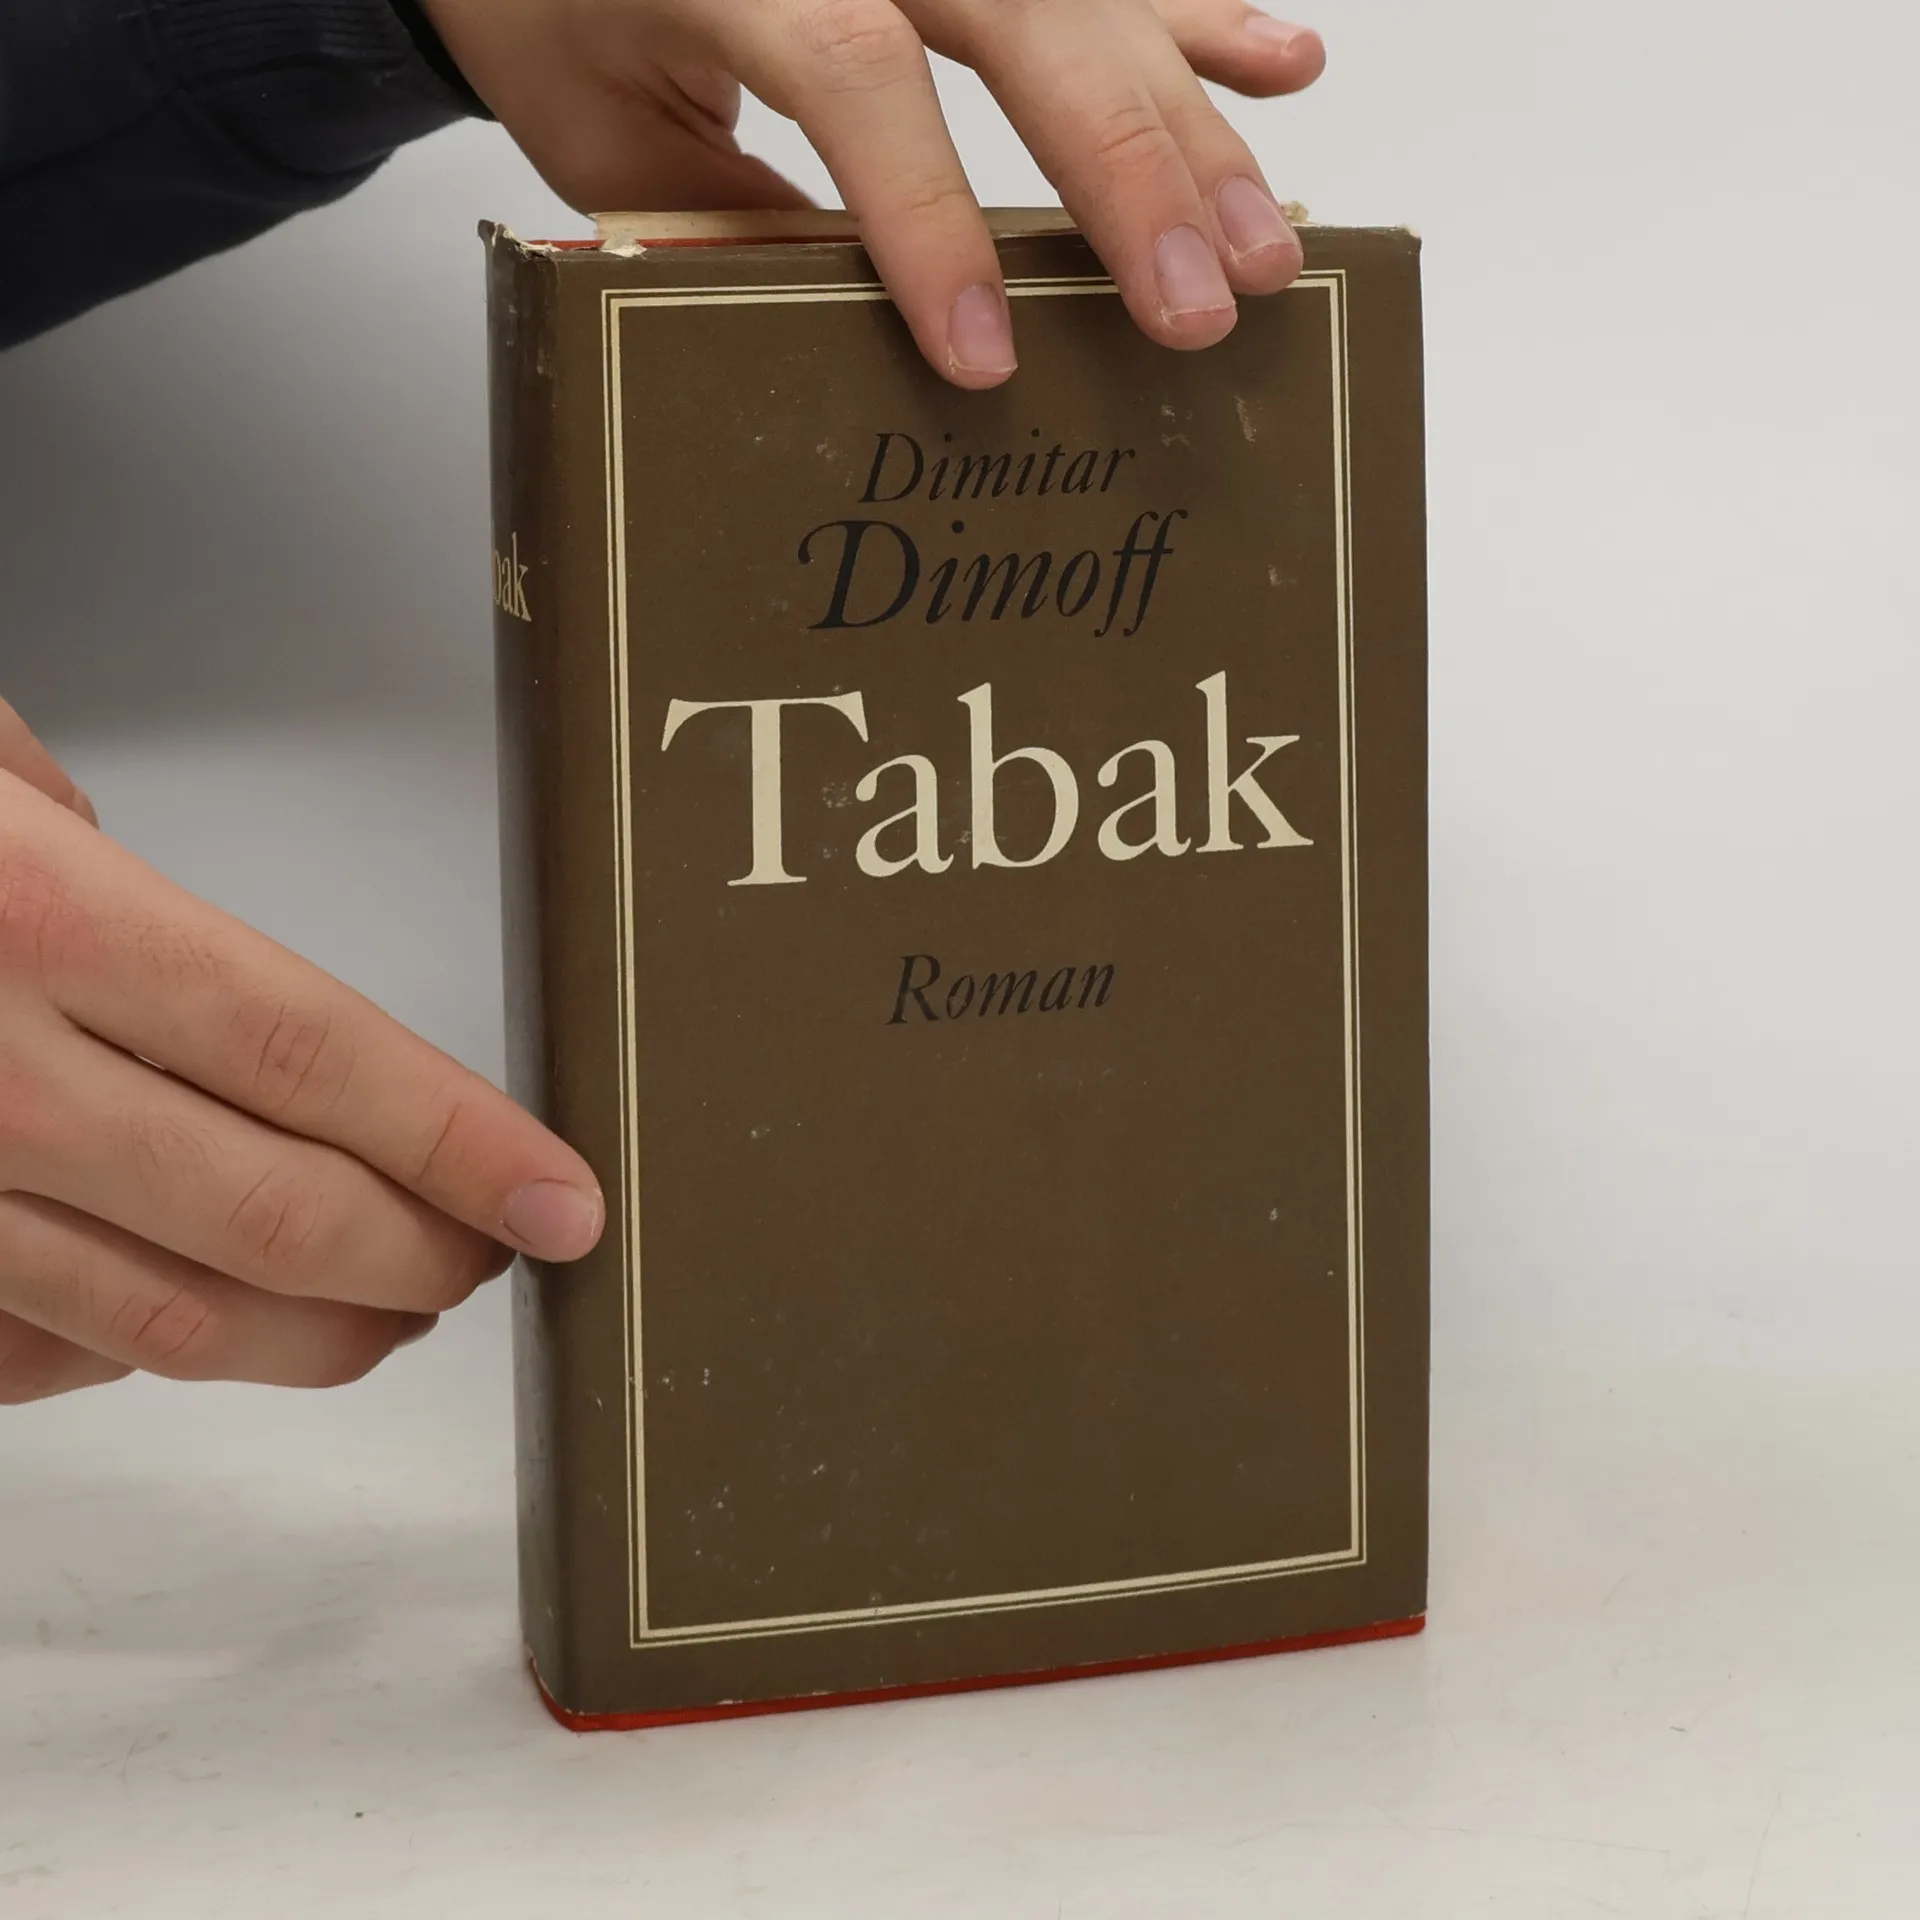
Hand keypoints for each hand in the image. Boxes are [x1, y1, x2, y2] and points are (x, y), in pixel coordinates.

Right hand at [0, 698, 604, 1404]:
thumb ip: (111, 887)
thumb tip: (249, 1018)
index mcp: (35, 917)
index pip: (317, 1056)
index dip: (463, 1145)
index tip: (566, 1199)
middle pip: (271, 1211)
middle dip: (420, 1255)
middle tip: (503, 1251)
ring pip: (163, 1316)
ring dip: (315, 1329)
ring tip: (402, 1306)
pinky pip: (30, 1351)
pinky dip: (151, 1349)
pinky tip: (222, 1320)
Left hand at [422, 0, 1324, 384]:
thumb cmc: (558, 7)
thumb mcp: (601, 135)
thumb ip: (717, 224)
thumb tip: (840, 331)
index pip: (855, 67)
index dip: (927, 215)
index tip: (982, 357)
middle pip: (1028, 13)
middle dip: (1129, 171)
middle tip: (1201, 306)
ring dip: (1192, 117)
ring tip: (1264, 239)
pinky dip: (1192, 11)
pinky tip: (1280, 60)